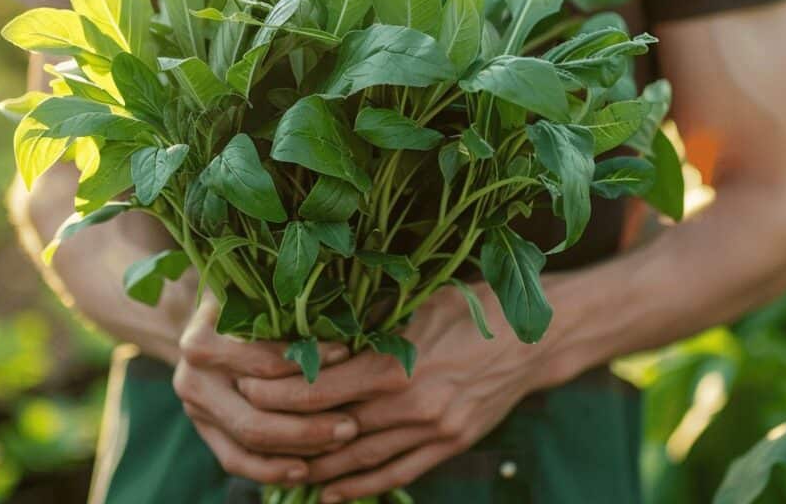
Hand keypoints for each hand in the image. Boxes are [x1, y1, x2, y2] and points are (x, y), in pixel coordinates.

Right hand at [174, 295, 359, 485]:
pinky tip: (306, 470)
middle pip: (255, 415)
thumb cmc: (239, 304)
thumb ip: (279, 306)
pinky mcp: (205, 433)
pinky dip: (272, 470)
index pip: (263, 362)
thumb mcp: (251, 294)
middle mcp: (192, 380)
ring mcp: (195, 411)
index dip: (307, 362)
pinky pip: (237, 461)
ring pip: (250, 442)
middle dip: (308, 424)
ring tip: (340, 442)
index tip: (346, 357)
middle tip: (351, 425)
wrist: (202, 328)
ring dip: (299, 448)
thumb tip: (337, 316)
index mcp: (201, 344)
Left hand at [236, 281, 576, 501]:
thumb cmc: (474, 305)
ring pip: (360, 460)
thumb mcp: (417, 300)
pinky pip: (396, 475)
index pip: (320, 389)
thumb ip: (367, 318)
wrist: (537, 336)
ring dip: (317, 466)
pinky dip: (360, 487)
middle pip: (332, 429)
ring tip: (279, 466)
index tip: (247, 388)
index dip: (279, 394)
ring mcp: (432, 431)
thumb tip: (314, 322)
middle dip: (286, 431)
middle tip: (249, 428)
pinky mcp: (450, 445)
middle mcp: (411, 404)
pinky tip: (330, 491)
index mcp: (397, 363)